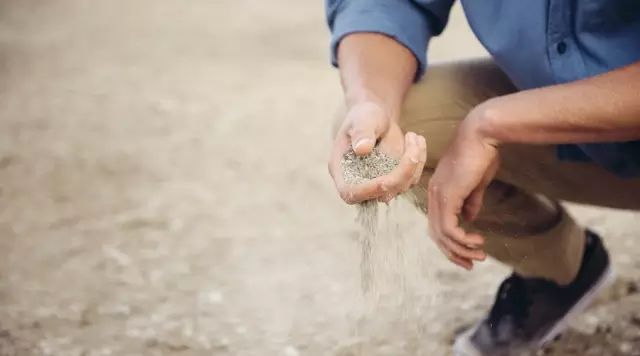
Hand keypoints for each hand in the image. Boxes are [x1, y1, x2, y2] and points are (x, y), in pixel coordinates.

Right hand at [328, 101, 426, 203]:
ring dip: (414, 163)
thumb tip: (362, 149)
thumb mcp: (362, 119)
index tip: (386, 180)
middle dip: (401, 172)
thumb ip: (361, 132)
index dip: (368, 191)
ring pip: (400, 187)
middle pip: (380, 194)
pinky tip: (417, 140)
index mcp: (341, 170)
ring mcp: (378, 184)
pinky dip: (419, 161)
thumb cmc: (364, 116)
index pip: (350, 192)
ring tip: (413, 136)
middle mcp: (359, 182)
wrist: (375, 117)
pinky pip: (411, 179)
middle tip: (411, 140)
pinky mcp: (395, 181)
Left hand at [427, 109, 498, 268]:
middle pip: (436, 233)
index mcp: (438, 191)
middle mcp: (434, 195)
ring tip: (479, 256)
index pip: (438, 223)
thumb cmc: (482, 153)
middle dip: (453, 252)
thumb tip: (470, 218)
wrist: (482, 134)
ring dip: (461, 249)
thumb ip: (471, 200)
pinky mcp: (447, 196)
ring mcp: (438, 195)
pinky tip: (478, 242)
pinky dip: (463, 239)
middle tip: (470, 264)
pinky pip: (450, 228)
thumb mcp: (476, 182)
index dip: (451, 241)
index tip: (467, 253)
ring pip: (443, 234)